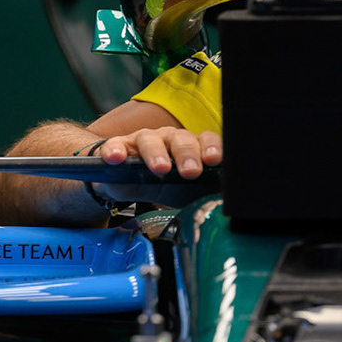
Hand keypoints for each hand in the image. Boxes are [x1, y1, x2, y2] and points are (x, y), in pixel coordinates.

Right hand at [95, 126, 221, 203]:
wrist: (127, 183)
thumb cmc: (165, 184)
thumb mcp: (187, 190)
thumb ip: (205, 191)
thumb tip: (226, 202)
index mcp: (191, 146)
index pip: (205, 140)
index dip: (211, 147)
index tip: (214, 160)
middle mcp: (169, 138)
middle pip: (180, 139)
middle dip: (187, 155)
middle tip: (190, 172)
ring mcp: (143, 140)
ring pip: (150, 140)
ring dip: (156, 153)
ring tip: (160, 168)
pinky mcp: (119, 147)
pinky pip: (115, 145)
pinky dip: (115, 150)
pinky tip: (116, 158)